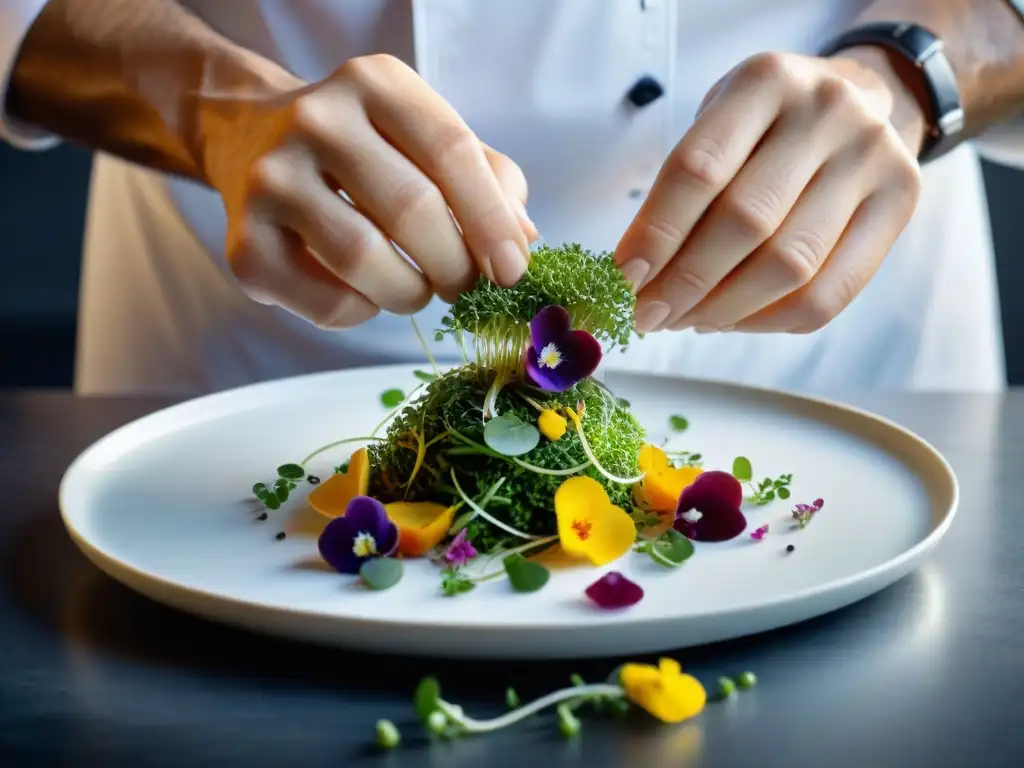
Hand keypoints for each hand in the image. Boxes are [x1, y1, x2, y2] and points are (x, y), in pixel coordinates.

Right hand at [200, 54, 536, 328]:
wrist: (252, 141)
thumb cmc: (366, 150)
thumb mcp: (429, 139)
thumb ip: (488, 180)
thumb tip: (523, 240)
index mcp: (375, 83)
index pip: (450, 151)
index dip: (490, 219)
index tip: (512, 269)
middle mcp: (315, 119)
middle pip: (410, 210)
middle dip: (454, 265)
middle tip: (464, 286)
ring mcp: (270, 178)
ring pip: (364, 259)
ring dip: (409, 293)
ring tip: (416, 288)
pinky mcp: (243, 241)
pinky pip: (326, 302)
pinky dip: (362, 312)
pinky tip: (364, 292)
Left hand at [615, 48, 925, 334]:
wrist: (862, 100)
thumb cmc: (766, 125)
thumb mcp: (718, 123)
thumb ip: (680, 187)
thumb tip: (637, 278)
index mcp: (766, 81)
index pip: (698, 169)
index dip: (656, 234)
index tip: (623, 280)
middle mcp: (827, 112)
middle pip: (746, 222)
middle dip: (684, 283)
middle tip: (647, 314)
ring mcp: (873, 157)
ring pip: (790, 266)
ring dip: (724, 310)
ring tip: (685, 320)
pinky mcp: (900, 202)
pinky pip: (830, 293)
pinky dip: (769, 322)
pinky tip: (731, 321)